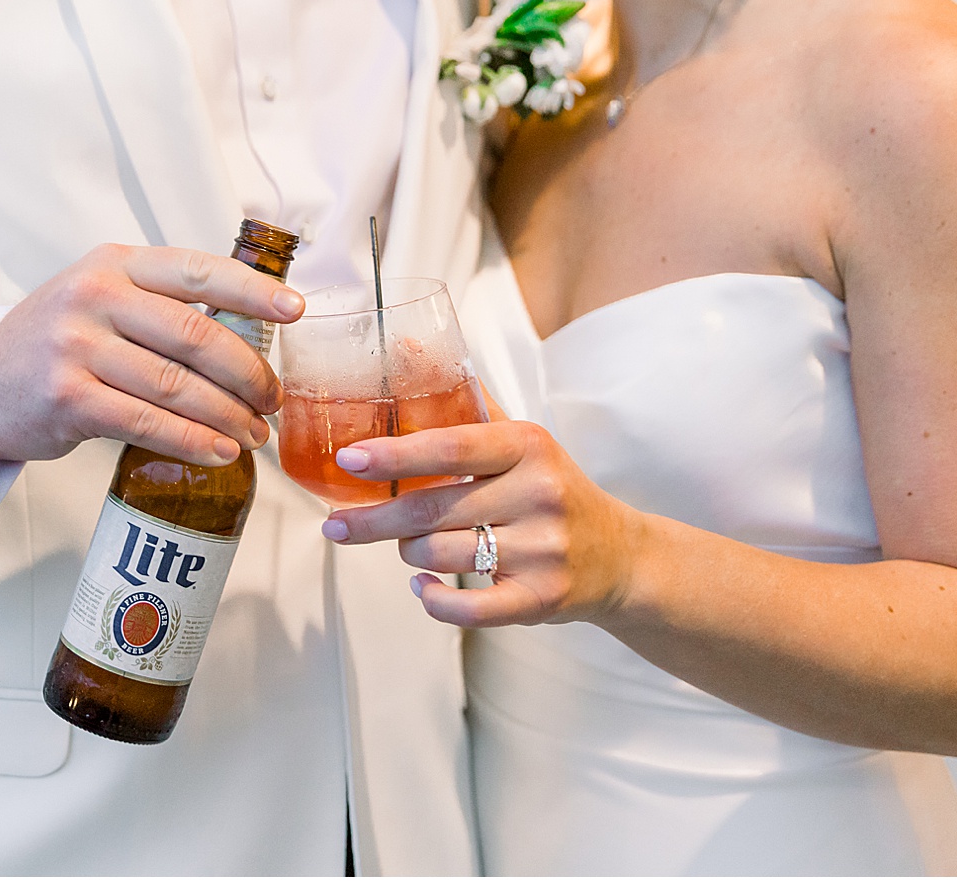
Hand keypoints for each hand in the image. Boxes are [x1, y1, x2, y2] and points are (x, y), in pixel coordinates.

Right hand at [0, 244, 303, 466]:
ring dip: (227, 416)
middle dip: (248, 372)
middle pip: (195, 335)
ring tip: (254, 433)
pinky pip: (146, 423)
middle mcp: (95, 298)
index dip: (253, 291)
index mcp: (115, 264)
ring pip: (176, 385)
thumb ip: (163, 303)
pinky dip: (192, 441)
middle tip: (271, 398)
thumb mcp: (103, 298)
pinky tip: (220, 451)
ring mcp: (77, 348)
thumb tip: (252, 330)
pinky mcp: (67, 399)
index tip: (295, 312)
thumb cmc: (60, 340)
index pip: (198, 271)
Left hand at [320, 420, 642, 626]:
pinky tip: (421, 586)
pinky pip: (468, 609)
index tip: (349, 459)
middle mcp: (538, 495)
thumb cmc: (551, 489)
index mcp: (528, 447)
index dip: (394, 455)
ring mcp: (543, 550)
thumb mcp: (522, 440)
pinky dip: (433, 600)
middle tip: (336, 524)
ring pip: (441, 555)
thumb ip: (467, 403)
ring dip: (410, 553)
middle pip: (433, 509)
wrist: (620, 555)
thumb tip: (406, 349)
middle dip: (373, 519)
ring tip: (411, 544)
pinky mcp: (541, 599)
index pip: (451, 447)